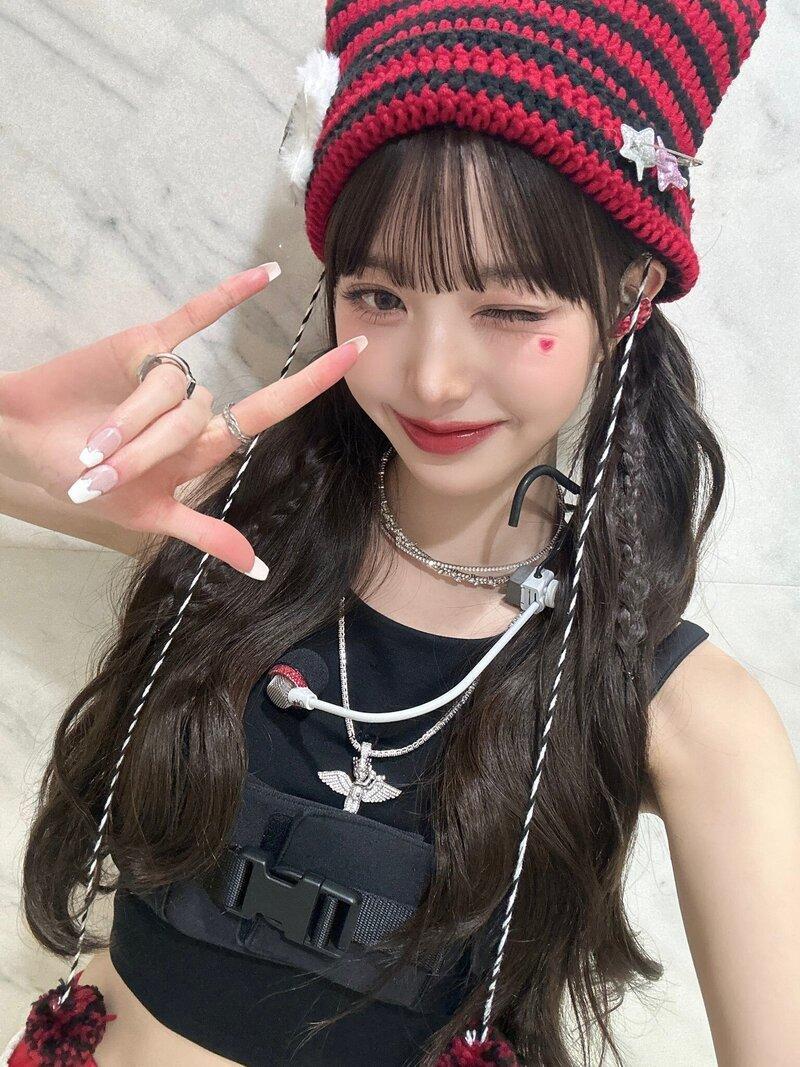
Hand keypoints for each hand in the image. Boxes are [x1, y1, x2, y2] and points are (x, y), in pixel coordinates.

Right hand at [0, 263, 367, 576]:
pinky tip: (268, 274)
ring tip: (91, 446)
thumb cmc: (86, 482)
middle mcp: (196, 408)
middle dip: (149, 447)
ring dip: (132, 421)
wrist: (26, 443)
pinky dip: (226, 297)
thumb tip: (261, 570)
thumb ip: (206, 535)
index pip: (269, 411)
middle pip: (201, 415)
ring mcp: (173, 375)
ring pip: (176, 385)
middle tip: (101, 470)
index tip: (357, 356)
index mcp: (204, 447)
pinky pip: (190, 318)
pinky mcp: (144, 344)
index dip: (311, 384)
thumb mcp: (149, 518)